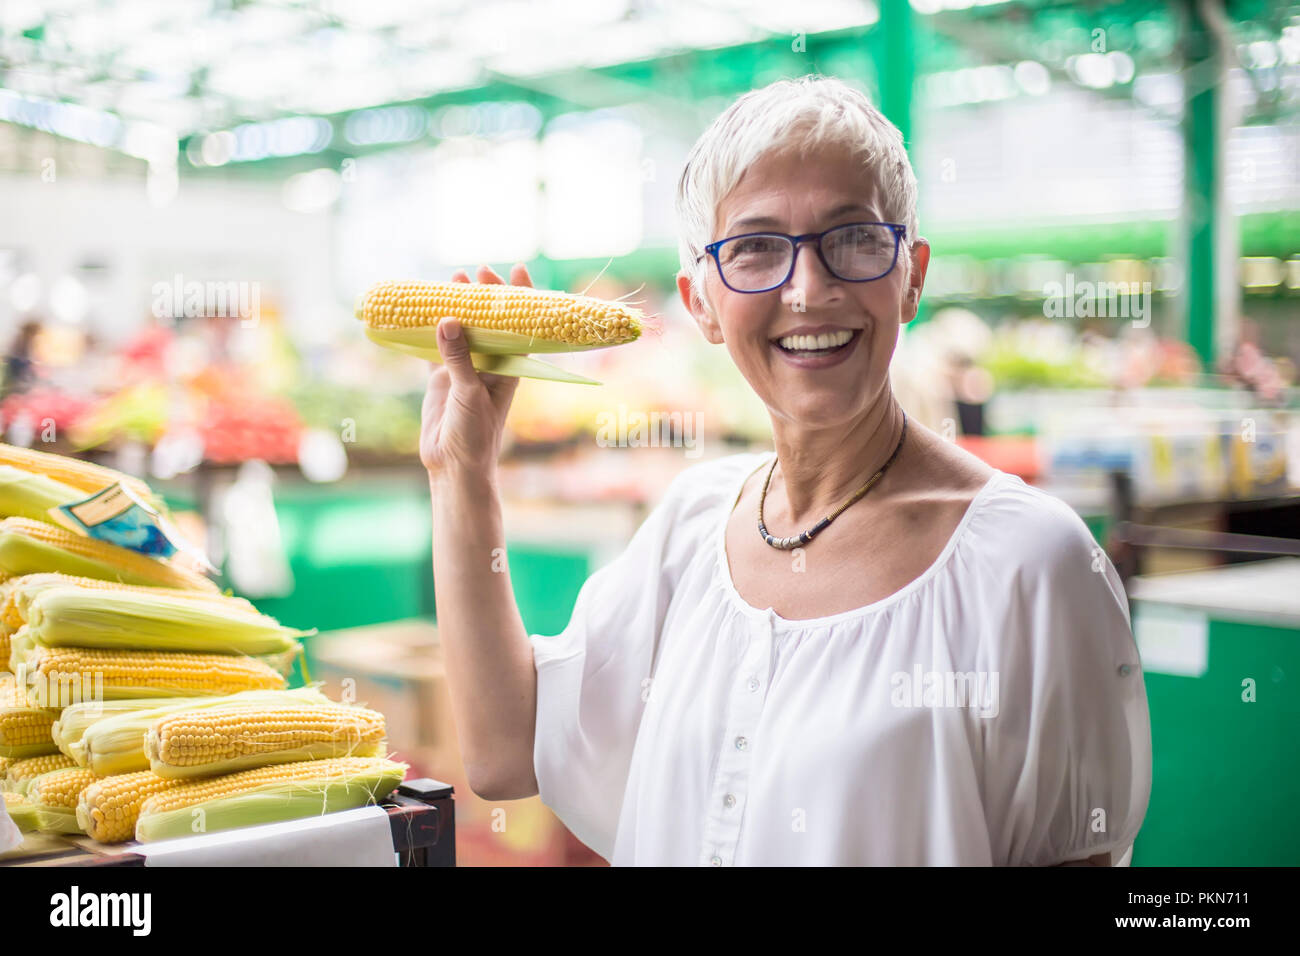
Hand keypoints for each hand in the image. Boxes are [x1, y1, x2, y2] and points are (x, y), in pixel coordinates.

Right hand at [420, 264, 528, 479]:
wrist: (455, 466)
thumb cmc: (476, 434)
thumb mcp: (470, 393)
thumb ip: (459, 358)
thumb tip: (447, 320)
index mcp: (508, 367)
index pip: (518, 325)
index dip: (520, 297)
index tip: (517, 270)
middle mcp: (489, 364)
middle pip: (489, 321)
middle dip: (484, 296)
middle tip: (477, 271)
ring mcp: (464, 369)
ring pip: (461, 330)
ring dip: (457, 307)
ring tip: (452, 279)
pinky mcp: (441, 377)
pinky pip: (434, 346)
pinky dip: (428, 329)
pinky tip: (421, 309)